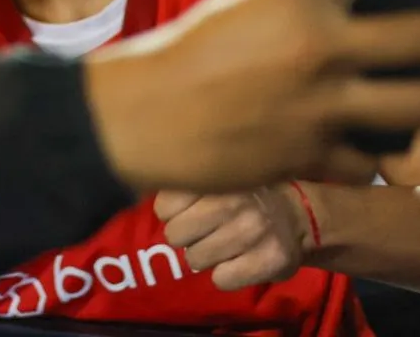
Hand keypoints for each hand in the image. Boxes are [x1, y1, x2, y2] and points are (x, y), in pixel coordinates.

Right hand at [84, 0, 419, 191]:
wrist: (143, 114)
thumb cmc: (184, 54)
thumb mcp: (243, 9)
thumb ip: (300, 8)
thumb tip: (349, 8)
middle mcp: (317, 46)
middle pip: (417, 36)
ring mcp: (321, 105)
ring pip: (412, 106)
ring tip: (419, 90)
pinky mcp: (313, 156)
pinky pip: (370, 162)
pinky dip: (374, 157)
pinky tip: (373, 150)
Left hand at [154, 186, 312, 290]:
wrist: (299, 212)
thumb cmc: (246, 193)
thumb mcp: (218, 175)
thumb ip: (187, 184)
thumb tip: (154, 200)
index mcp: (215, 176)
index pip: (164, 205)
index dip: (171, 213)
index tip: (184, 212)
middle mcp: (231, 201)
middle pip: (175, 236)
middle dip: (185, 237)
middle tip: (203, 232)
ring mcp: (251, 232)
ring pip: (196, 260)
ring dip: (205, 257)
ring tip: (222, 245)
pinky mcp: (268, 260)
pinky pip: (221, 279)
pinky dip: (226, 274)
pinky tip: (238, 261)